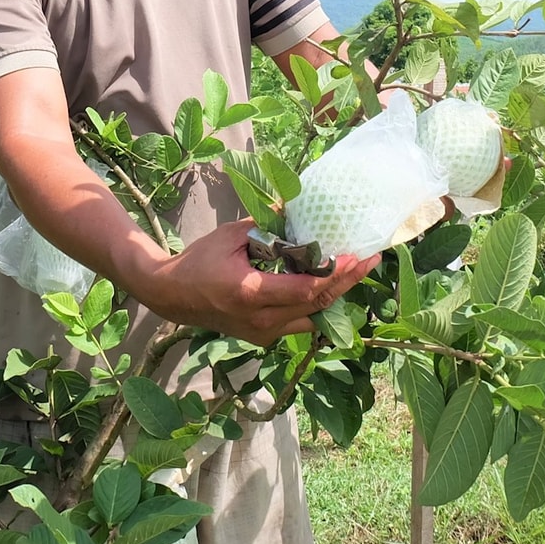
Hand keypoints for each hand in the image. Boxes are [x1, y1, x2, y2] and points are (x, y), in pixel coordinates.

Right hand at [131, 220, 379, 344]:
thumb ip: (266, 225)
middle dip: (347, 282)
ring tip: (359, 270)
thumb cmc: (199, 261)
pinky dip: (318, 304)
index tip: (354, 256)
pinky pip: (300, 322)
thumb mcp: (231, 236)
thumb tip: (297, 206)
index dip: (333, 275)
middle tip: (372, 260)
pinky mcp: (264, 337)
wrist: (172, 297)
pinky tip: (333, 284)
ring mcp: (264, 333)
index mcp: (251, 293)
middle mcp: (262, 320)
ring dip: (337, 294)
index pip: (304, 290)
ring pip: (313, 317)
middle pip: (316, 305)